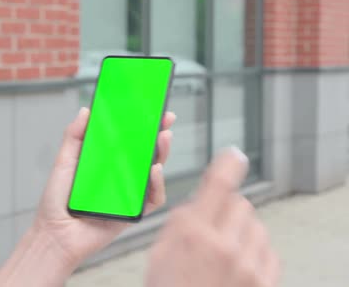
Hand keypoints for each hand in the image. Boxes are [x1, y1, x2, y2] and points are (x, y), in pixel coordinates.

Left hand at [32, 107, 175, 266]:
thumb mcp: (64, 162)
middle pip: (147, 153)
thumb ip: (74, 136)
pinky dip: (157, 184)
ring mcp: (129, 194)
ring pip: (155, 172)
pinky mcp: (134, 212)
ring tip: (163, 138)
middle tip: (165, 119)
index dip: (142, 125)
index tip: (152, 108)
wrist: (55, 233)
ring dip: (163, 154)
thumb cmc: (57, 201)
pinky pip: (153, 198)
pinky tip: (153, 170)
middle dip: (160, 134)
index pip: (130, 140)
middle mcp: (121, 177)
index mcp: (107, 162)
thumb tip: (86, 111)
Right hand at [145, 148, 280, 286]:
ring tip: (226, 252)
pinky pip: (269, 250)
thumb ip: (181, 222)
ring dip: (243, 231)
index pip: (217, 186)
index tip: (234, 155)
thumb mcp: (160, 253)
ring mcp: (247, 265)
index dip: (228, 165)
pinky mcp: (263, 282)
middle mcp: (223, 245)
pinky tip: (239, 264)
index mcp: (192, 234)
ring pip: (256, 226)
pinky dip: (256, 252)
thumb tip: (200, 201)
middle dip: (228, 210)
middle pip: (241, 203)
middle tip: (214, 228)